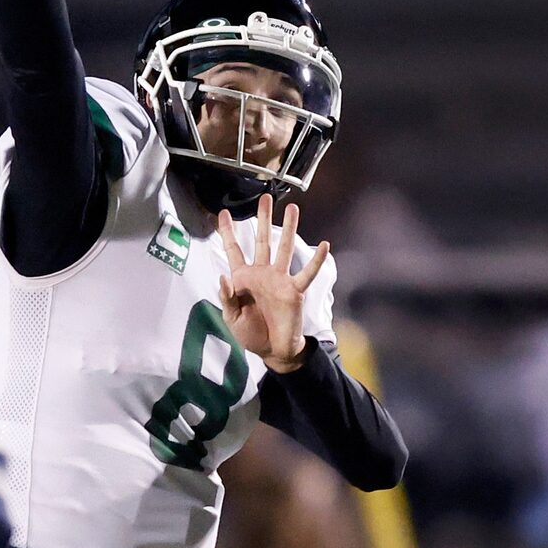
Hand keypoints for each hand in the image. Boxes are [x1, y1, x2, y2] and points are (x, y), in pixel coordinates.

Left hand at [214, 194, 329, 372]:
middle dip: (263, 219)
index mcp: (243, 278)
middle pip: (262, 240)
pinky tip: (325, 245)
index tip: (222, 213)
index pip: (233, 249)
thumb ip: (226, 297)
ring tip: (293, 208)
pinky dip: (316, 261)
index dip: (227, 232)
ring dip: (289, 229)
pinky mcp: (295, 290)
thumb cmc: (250, 333)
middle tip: (265, 198)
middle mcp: (262, 273)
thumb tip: (222, 276)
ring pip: (284, 249)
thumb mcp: (231, 318)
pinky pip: (307, 273)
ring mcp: (280, 280)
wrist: (272, 350)